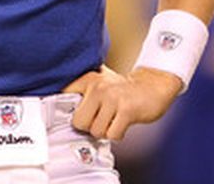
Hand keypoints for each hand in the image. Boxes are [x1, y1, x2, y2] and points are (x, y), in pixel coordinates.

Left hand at [63, 65, 182, 140]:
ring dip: (105, 132)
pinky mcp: (126, 110)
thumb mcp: (101, 83)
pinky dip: (118, 135)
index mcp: (89, 78)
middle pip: (78, 121)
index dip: (63, 110)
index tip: (70, 115)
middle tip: (100, 121)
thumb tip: (59, 110)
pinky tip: (123, 124)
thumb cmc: (124, 90)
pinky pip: (112, 134)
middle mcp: (98, 86)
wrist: (154, 85)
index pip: (64, 95)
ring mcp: (112, 98)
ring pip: (96, 131)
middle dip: (89, 127)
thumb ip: (83, 91)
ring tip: (114, 120)